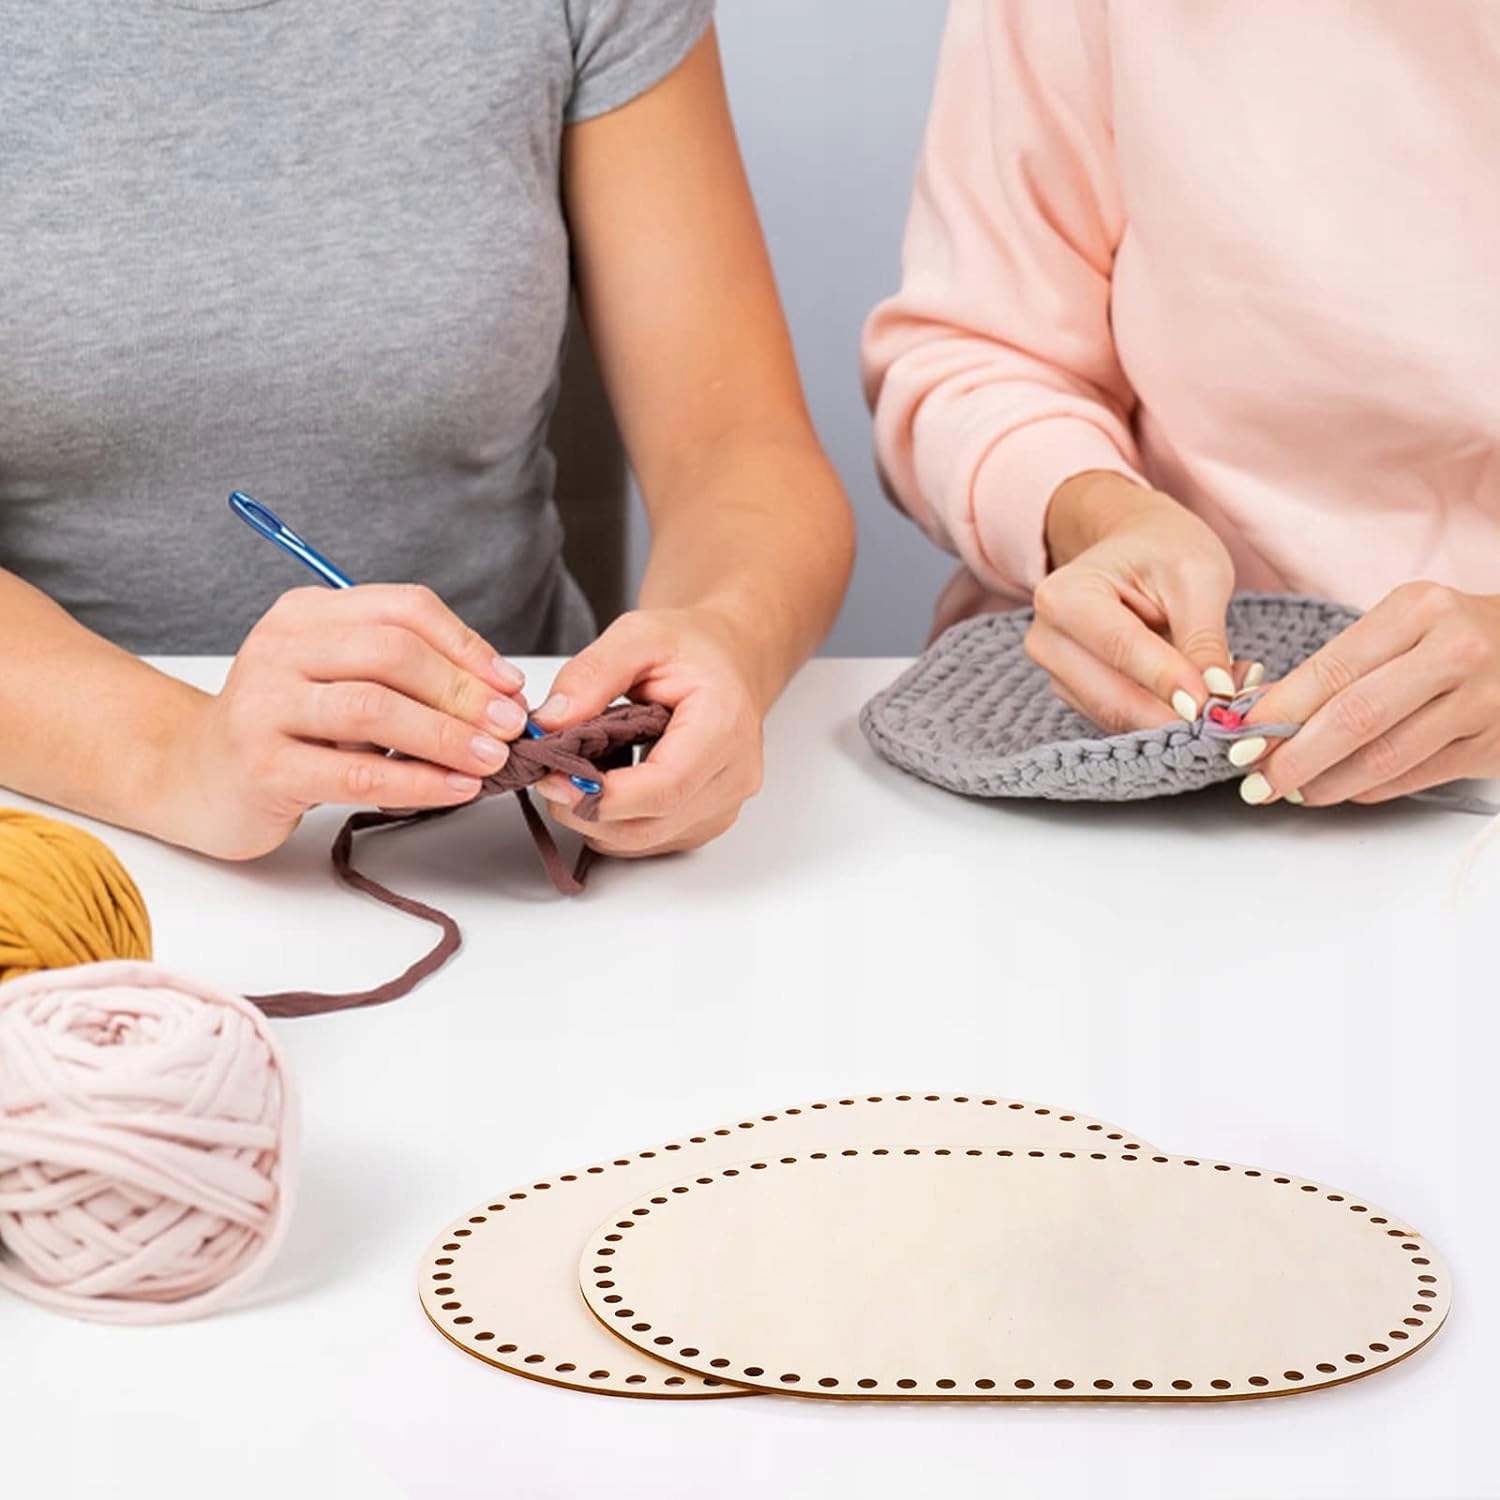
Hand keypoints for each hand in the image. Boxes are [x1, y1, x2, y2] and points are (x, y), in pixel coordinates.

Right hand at [166, 586, 529, 858]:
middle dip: (464, 691)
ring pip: (374, 708)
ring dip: (447, 735)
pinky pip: (355, 770)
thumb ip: (406, 675)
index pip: (403, 609)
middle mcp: (280, 647)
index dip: (467, 646)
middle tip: (509, 726)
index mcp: (307, 613)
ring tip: (491, 759)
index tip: (510, 685)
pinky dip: (416, 780)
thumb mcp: (343, 682)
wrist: (197, 777)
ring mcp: (263, 703)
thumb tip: (501, 691)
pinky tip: (454, 789)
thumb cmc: (290, 730)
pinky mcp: (260, 764)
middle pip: (392, 653)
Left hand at [528, 608, 764, 856]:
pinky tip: (604, 786)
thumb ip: (591, 675)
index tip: (554, 776)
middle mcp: (734, 776)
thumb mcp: (637, 636)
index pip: (665, 787)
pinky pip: (651, 840)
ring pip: (645, 840)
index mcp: (724, 726)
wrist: (731, 660)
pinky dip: (615, 823)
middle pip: (651, 824)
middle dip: (586, 809)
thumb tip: (549, 724)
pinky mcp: (708, 821)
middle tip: (548, 774)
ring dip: (596, 820)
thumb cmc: (693, 648)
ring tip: (574, 775)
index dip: (603, 795)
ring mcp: (724, 805)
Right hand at [1027, 472, 1243, 731]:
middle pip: (1111, 697)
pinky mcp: (1073, 693)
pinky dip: (1161, 715)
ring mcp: (1055, 671)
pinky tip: (1196, 693)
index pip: (1120, 648)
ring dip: (1173, 717)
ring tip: (1225, 691)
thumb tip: (1214, 699)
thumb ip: (1203, 639)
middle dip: (1174, 712)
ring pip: (1117, 717)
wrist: (1136, 545)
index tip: (1215, 703)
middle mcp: (1047, 639)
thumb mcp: (1198, 578)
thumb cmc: (1164, 549)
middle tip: (1232, 711)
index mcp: (1065, 595)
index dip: (1168, 680)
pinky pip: (1119, 719)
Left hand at [1235, 582, 1499, 806]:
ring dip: (1326, 782)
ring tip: (1292, 791)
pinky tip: (1340, 788)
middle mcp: (1454, 651)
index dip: (1277, 712)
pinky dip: (1368, 789)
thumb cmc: (1457, 635)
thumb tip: (1261, 710)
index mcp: (1417, 610)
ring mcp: (1482, 701)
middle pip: (1354, 718)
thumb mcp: (1404, 625)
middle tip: (1256, 781)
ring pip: (1384, 757)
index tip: (1238, 739)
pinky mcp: (1494, 744)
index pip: (1330, 669)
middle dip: (1294, 757)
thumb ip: (1339, 665)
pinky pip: (1415, 777)